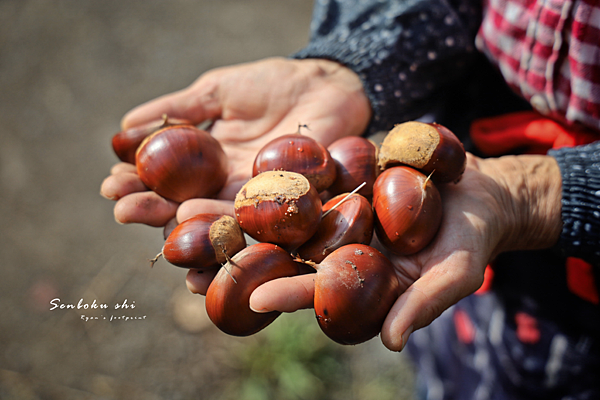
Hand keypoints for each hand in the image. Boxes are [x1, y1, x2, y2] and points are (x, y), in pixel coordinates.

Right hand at [100, 57, 371, 226]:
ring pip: (215, 222)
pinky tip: (207, 232)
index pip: (163, 182)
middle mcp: (224, 188)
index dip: (136, 185)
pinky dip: (232, 230)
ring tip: (162, 224)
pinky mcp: (285, 205)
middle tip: (123, 210)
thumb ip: (177, 110)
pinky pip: (257, 223)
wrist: (324, 84)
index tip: (111, 184)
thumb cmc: (270, 85)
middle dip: (151, 211)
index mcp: (205, 164)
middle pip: (181, 208)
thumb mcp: (216, 92)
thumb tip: (123, 128)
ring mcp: (254, 200)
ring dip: (185, 227)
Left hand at [205, 153, 561, 350]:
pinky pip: (300, 176)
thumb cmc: (471, 240)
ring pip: (282, 214)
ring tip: (191, 210)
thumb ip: (423, 304)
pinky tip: (237, 167)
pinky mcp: (335, 179)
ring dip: (241, 213)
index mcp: (359, 279)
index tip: (256, 297)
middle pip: (286, 254)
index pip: (319, 291)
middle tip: (197, 254)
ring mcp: (334, 212)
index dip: (291, 293)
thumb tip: (391, 343)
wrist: (479, 192)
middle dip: (244, 254)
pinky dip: (272, 174)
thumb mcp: (455, 273)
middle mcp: (339, 248)